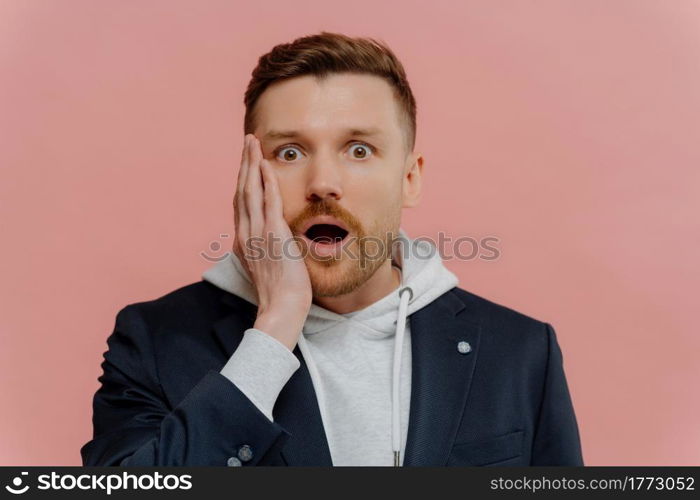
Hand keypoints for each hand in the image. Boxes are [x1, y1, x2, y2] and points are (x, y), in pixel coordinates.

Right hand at [232, 134, 311, 350]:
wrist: (282, 308)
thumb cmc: (280, 292)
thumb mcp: (268, 266)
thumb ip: (267, 248)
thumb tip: (274, 240)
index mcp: (245, 239)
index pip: (242, 202)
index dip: (243, 178)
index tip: (246, 161)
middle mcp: (246, 233)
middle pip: (242, 190)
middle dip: (244, 163)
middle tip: (247, 141)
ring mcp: (258, 233)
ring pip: (250, 191)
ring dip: (251, 164)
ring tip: (252, 143)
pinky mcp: (273, 235)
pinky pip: (268, 202)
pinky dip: (266, 182)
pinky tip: (266, 165)